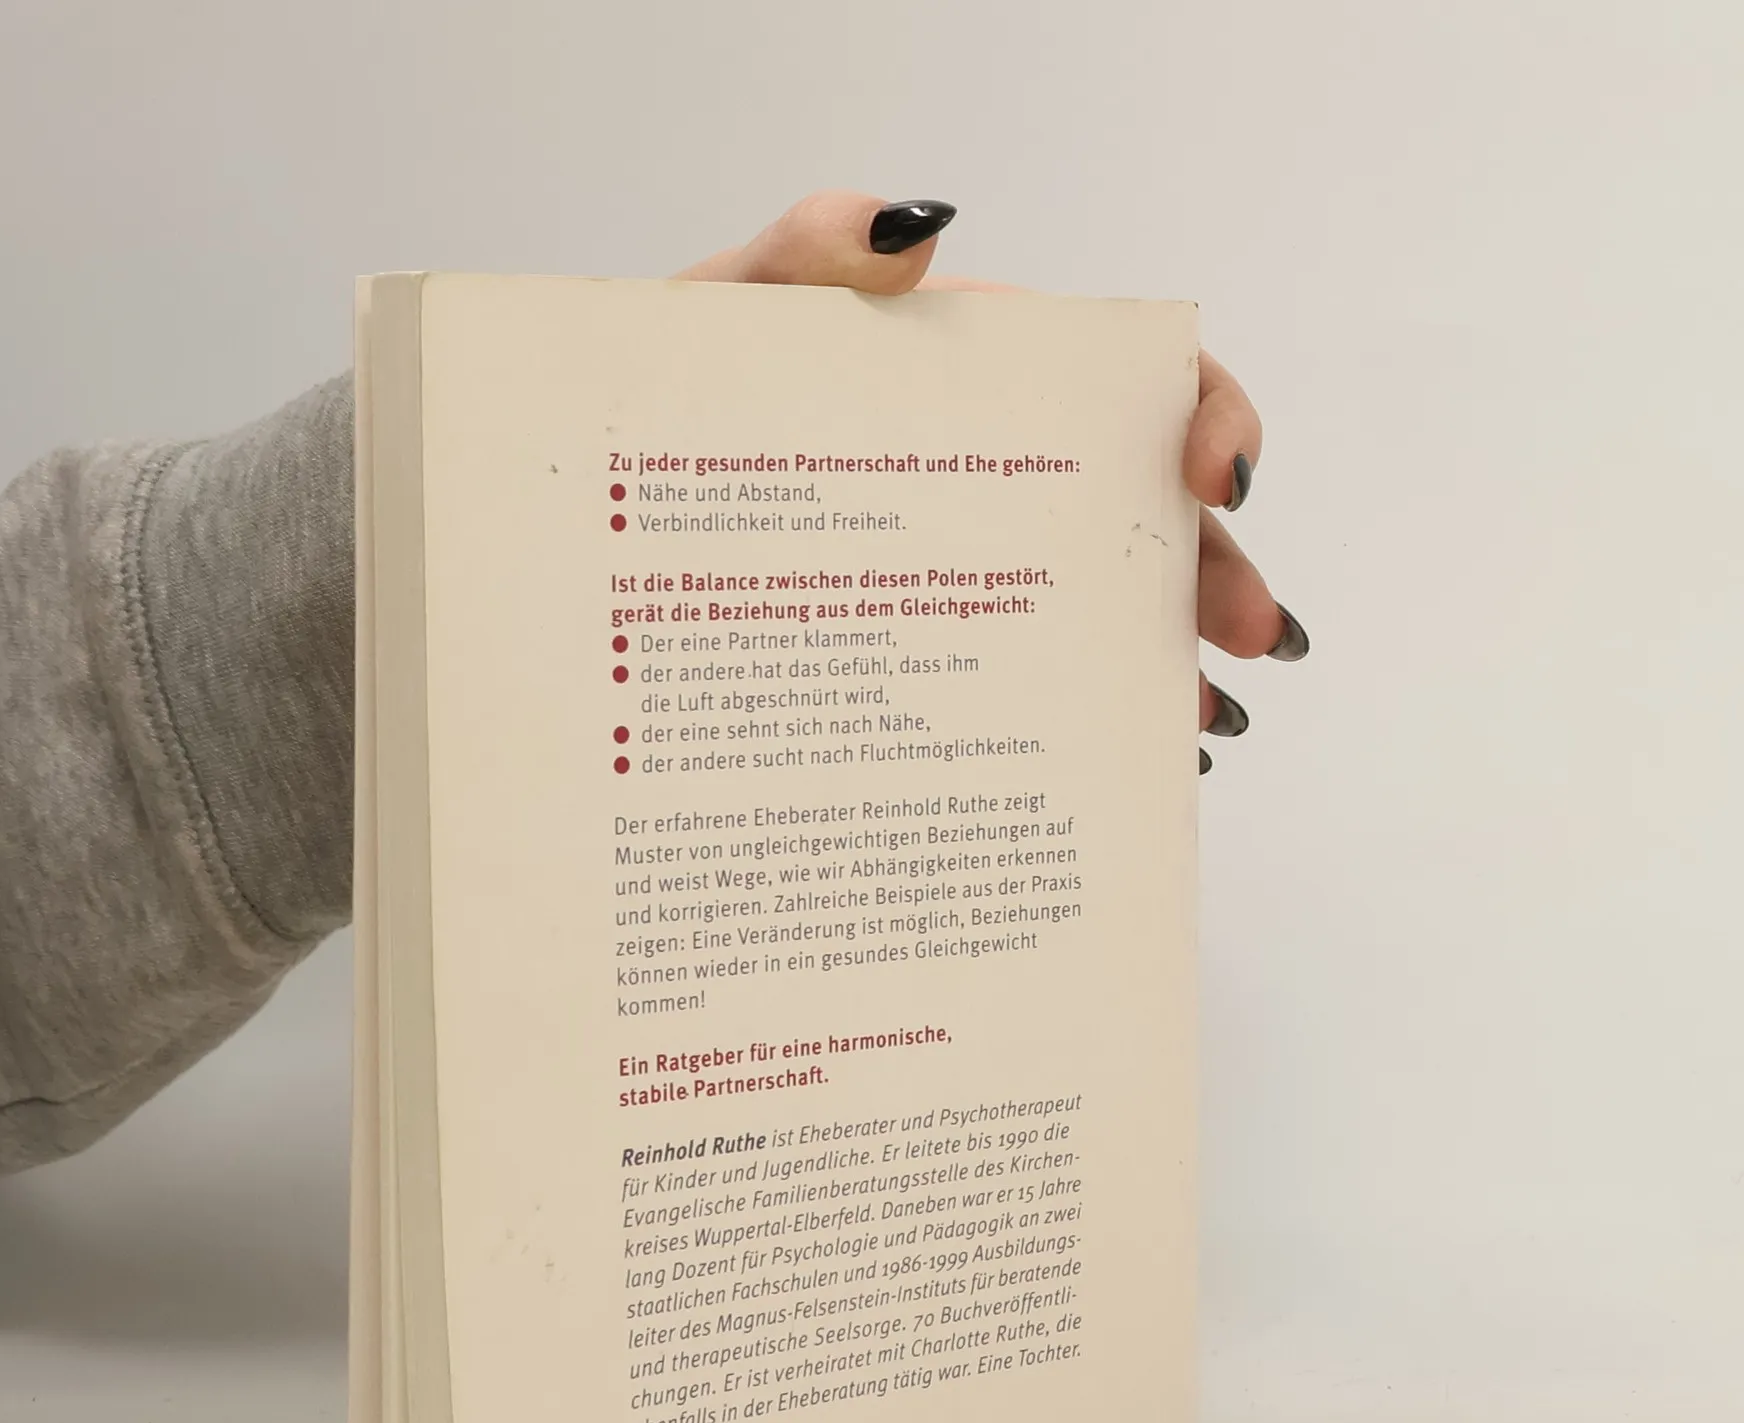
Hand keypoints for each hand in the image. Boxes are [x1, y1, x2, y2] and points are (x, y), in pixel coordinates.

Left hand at [677, 192, 1305, 771]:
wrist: (609, 508)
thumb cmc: (668, 402)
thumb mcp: (720, 320)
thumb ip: (805, 260)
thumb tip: (914, 231)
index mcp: (976, 380)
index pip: (1129, 380)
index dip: (1203, 415)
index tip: (1219, 479)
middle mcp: (995, 473)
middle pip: (1139, 512)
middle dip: (1212, 570)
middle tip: (1252, 635)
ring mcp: (971, 565)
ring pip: (1099, 607)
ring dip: (1168, 656)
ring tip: (1205, 718)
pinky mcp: (932, 650)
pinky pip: (1029, 681)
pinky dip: (1086, 716)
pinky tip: (1116, 753)